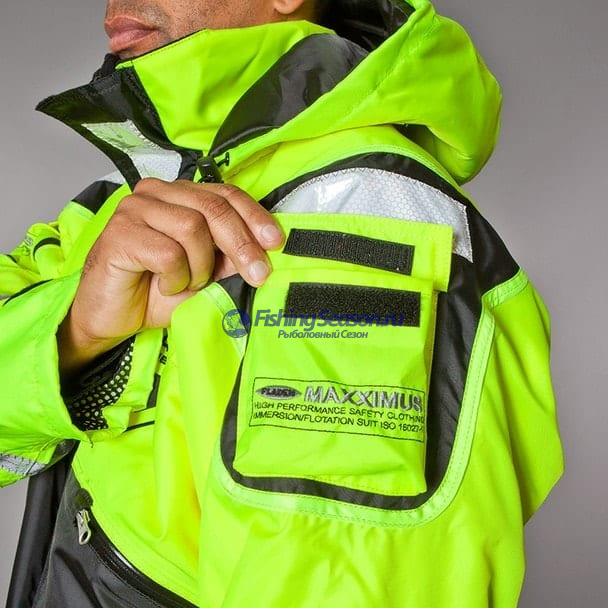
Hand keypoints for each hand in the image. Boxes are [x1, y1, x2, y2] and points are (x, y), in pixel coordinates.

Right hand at [58, 178, 282, 374]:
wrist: (112, 318)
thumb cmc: (155, 292)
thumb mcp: (205, 275)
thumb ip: (230, 259)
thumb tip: (266, 252)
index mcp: (179, 196)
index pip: (225, 194)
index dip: (254, 217)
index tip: (275, 242)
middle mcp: (156, 193)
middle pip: (213, 207)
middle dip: (242, 244)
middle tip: (257, 274)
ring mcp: (135, 209)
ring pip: (192, 228)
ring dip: (199, 267)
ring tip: (186, 283)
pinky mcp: (119, 232)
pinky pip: (167, 252)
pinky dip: (175, 277)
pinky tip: (162, 285)